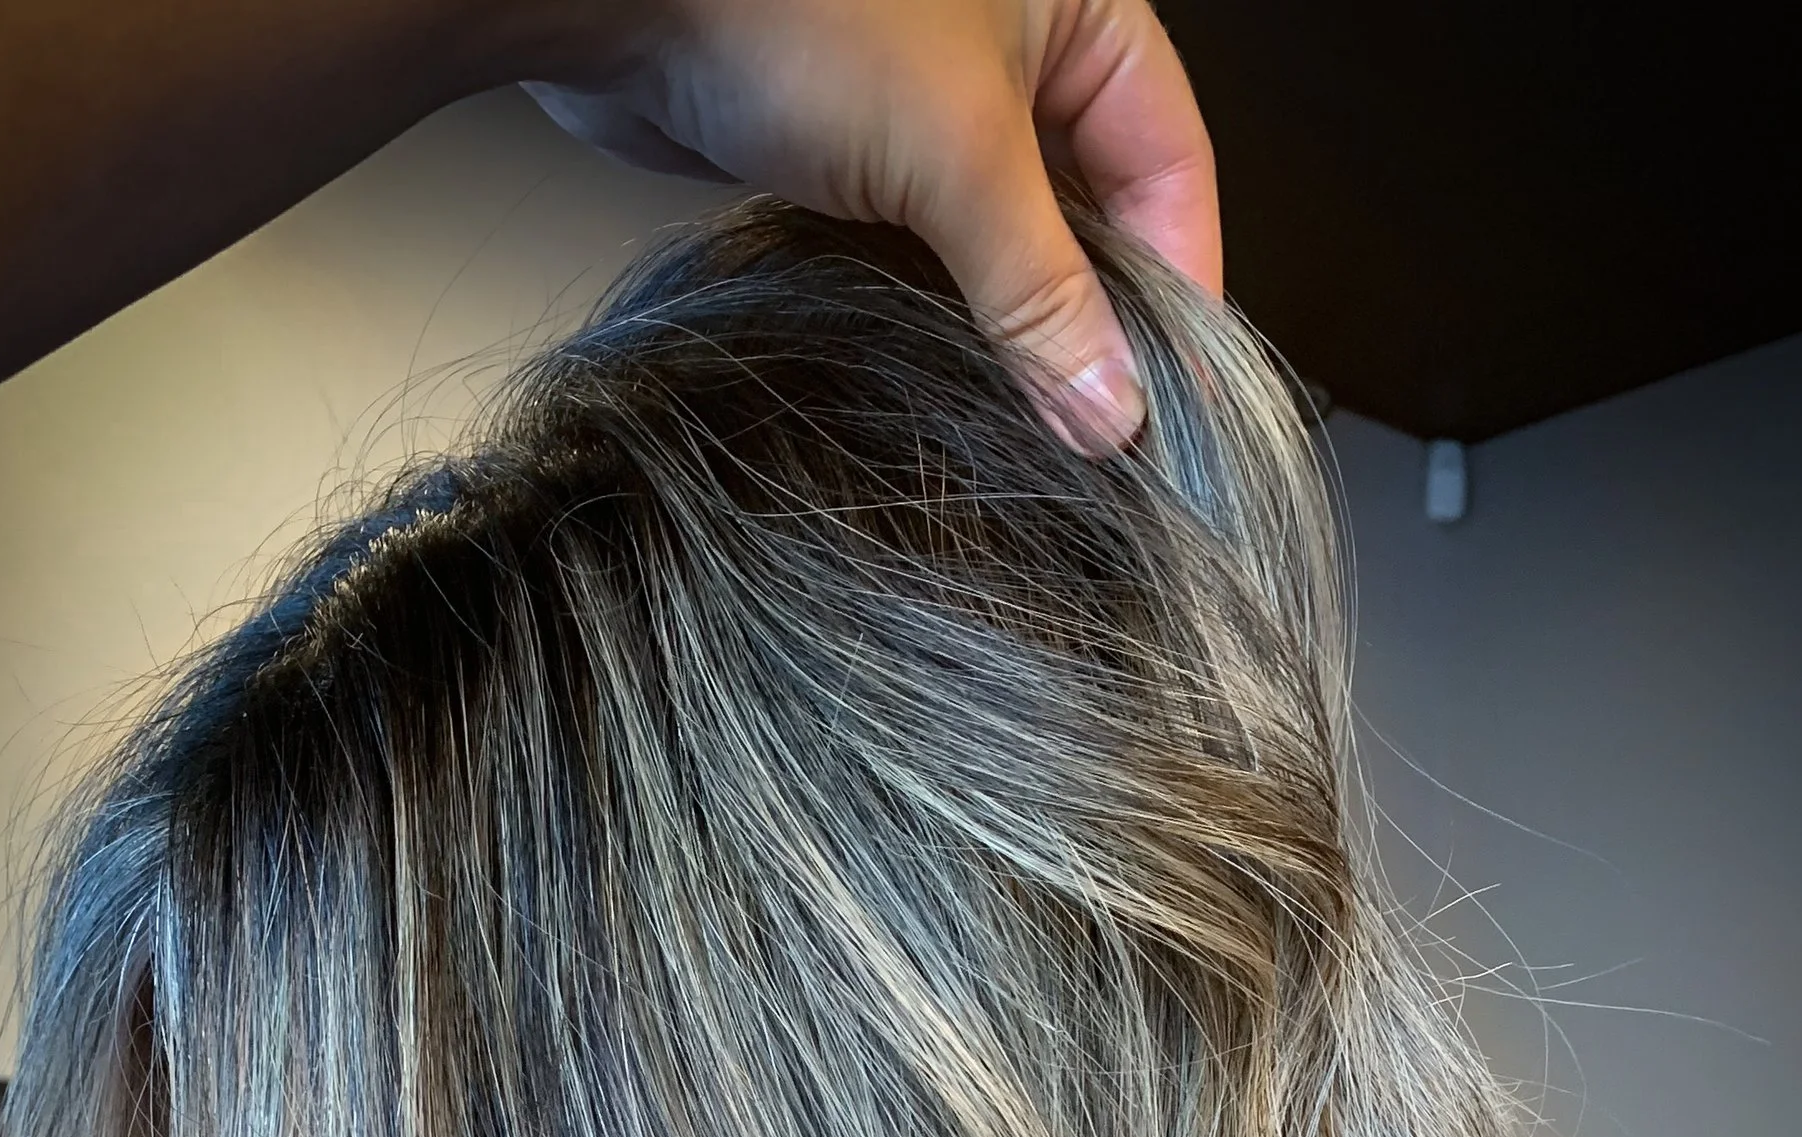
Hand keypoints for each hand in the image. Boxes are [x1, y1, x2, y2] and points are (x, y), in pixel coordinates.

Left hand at [523, 0, 1220, 449]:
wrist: (619, 0)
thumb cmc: (793, 6)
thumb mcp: (958, 155)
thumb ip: (1041, 290)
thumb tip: (1110, 405)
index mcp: (1077, 4)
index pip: (1170, 160)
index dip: (1181, 282)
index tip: (1170, 398)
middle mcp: (1013, 44)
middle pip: (1093, 207)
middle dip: (1096, 317)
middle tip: (1101, 429)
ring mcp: (928, 99)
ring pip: (1007, 238)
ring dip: (1019, 329)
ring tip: (1034, 428)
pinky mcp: (850, 151)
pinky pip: (926, 250)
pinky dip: (946, 315)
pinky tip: (956, 383)